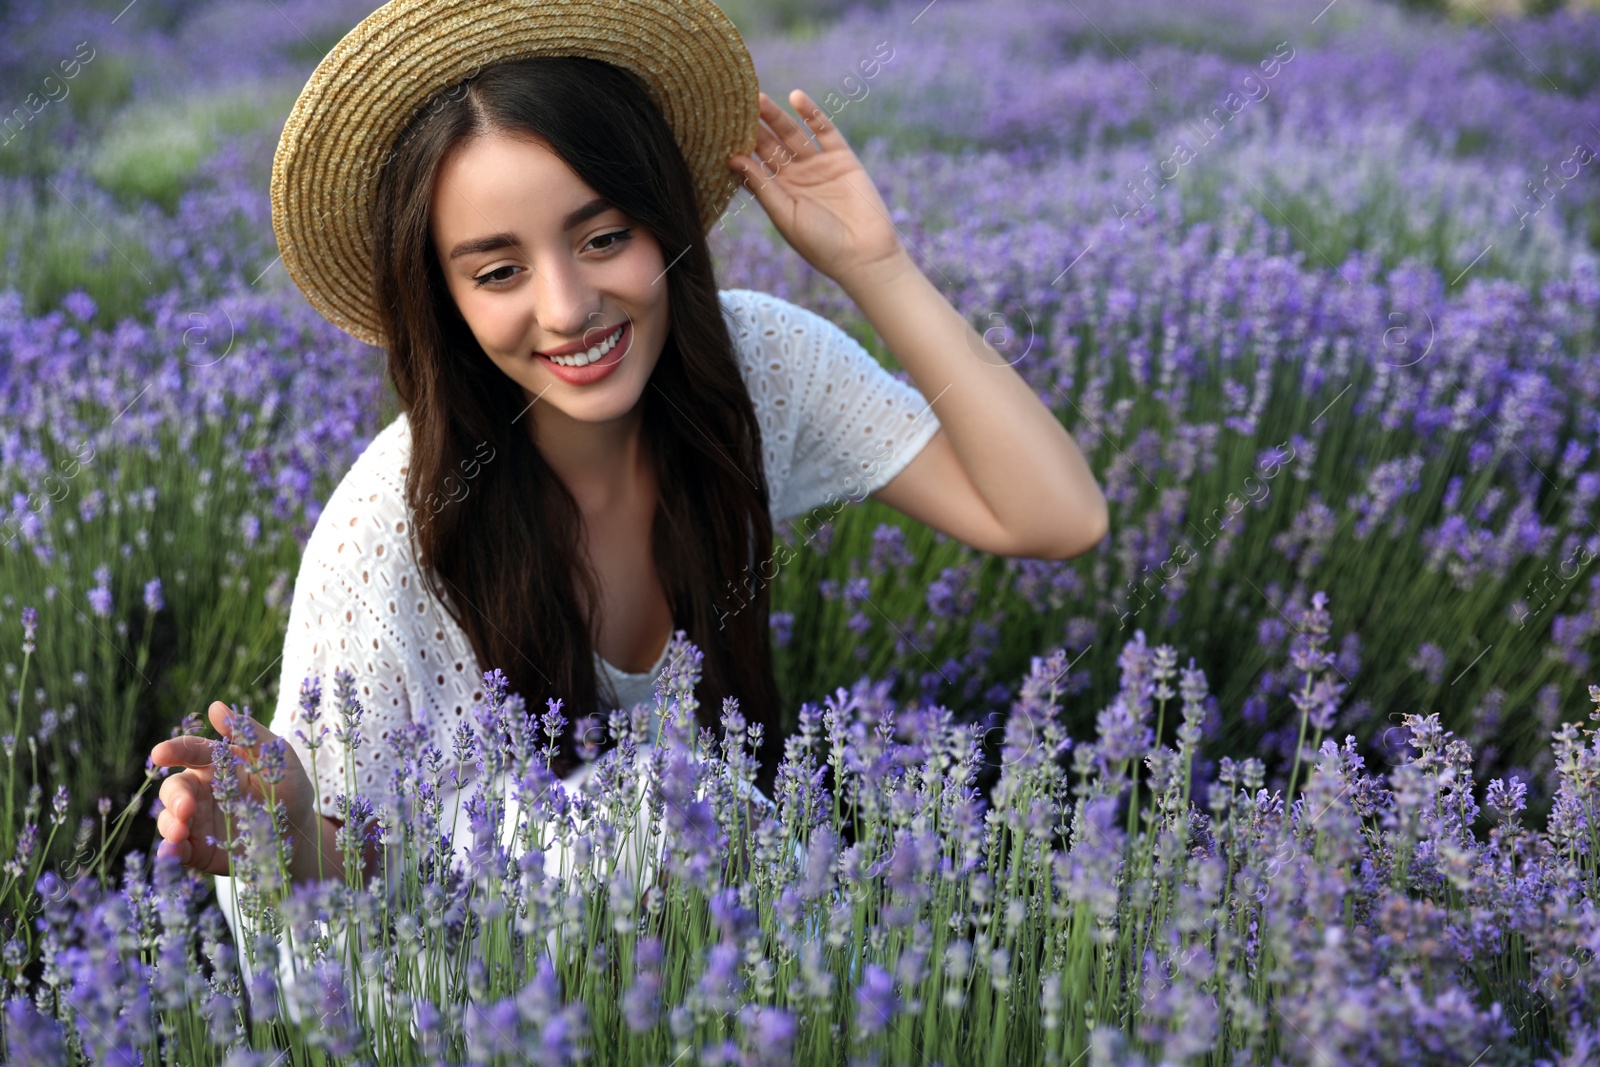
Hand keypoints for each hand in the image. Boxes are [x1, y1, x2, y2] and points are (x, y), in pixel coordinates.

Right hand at [149, 701, 317, 876]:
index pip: (190, 752)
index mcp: (217, 764)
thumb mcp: (277, 758)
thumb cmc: (289, 789)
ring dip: (169, 824)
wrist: (300, 834)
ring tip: (181, 832)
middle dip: (174, 796)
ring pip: (169, 818)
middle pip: (174, 788)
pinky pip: (179, 850)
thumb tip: (215, 707)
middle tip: (187, 806)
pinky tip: (172, 852)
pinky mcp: (200, 849)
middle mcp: (202, 791)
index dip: (173, 750)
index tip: (160, 753)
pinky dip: (171, 851)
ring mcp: (199, 821)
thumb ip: (249, 733)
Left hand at [728, 89, 908, 289]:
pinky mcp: (841, 158)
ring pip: (793, 134)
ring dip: (777, 116)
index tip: (719, 129)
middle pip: (771, 145)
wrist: (863, 255)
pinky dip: (812, 114)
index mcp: (778, 193)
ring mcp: (819, 165)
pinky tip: (796, 97)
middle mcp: (796, 176)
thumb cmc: (820, 244)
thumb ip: (761, 186)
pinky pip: (825, 130)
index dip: (740, 147)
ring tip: (758, 98)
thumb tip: (733, 158)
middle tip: (735, 105)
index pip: (754, 164)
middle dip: (755, 126)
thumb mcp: (785, 215)